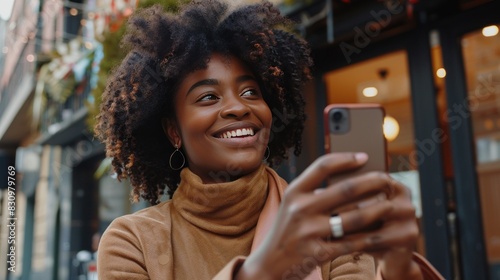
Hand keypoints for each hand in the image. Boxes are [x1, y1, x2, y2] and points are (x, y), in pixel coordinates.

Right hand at [236, 152, 416, 279]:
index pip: (322, 166)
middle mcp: (300, 208)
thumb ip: (313, 191)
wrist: (270, 263)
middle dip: (372, 182)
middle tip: (387, 179)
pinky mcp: (318, 253)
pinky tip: (380, 232)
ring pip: (354, 217)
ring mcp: (308, 231)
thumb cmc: (287, 229)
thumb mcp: (292, 205)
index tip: (364, 156)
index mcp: (294, 192)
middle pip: (345, 189)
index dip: (346, 159)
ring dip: (377, 210)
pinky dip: (369, 237)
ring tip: (390, 205)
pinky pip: (352, 243)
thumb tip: (347, 176)